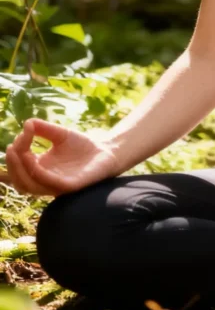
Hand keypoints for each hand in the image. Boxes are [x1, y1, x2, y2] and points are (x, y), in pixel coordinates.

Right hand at [3, 118, 120, 197]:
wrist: (107, 151)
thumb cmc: (82, 145)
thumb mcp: (60, 134)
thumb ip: (43, 129)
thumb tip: (27, 123)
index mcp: (41, 169)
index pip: (20, 164)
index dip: (17, 149)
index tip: (25, 129)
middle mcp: (45, 180)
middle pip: (19, 180)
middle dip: (12, 164)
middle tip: (11, 147)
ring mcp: (56, 185)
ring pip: (29, 186)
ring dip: (20, 169)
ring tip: (19, 151)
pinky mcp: (69, 186)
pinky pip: (48, 183)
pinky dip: (37, 172)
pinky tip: (33, 158)